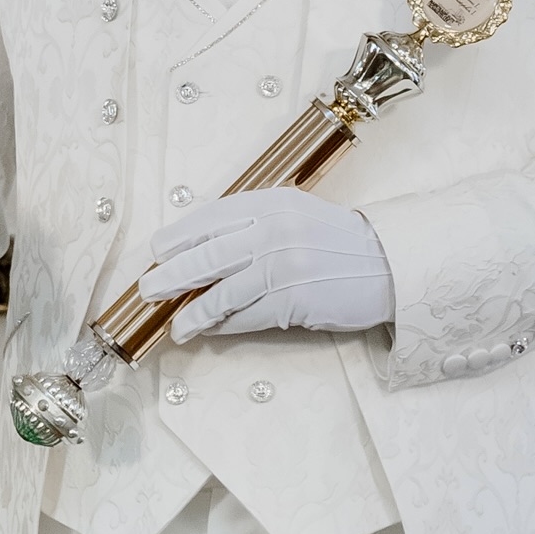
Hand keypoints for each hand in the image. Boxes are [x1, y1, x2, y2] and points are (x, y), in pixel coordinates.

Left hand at [136, 188, 393, 342]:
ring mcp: (282, 267)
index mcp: (271, 202)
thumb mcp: (295, 214)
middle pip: (206, 256)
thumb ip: (254, 223)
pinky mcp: (292, 300)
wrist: (387, 263)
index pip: (210, 218)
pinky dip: (223, 327)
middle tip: (147, 289)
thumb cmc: (336, 242)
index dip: (178, 237)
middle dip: (170, 276)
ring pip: (220, 294)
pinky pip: (245, 318)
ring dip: (192, 314)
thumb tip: (202, 248)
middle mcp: (272, 231)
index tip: (156, 251)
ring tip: (176, 326)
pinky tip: (210, 331)